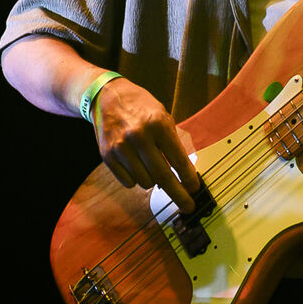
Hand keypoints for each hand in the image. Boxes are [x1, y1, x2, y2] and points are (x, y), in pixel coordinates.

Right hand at [90, 78, 200, 212]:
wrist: (107, 97)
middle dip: (178, 194)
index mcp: (157, 124)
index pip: (178, 159)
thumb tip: (186, 173)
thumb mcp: (163, 117)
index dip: (189, 178)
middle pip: (162, 176)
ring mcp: (121, 147)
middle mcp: (138, 136)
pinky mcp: (107, 156)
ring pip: (145, 182)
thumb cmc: (141, 107)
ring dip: (154, 181)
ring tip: (152, 166)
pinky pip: (128, 182)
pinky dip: (136, 179)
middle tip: (188, 206)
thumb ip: (174, 143)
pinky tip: (136, 164)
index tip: (195, 189)